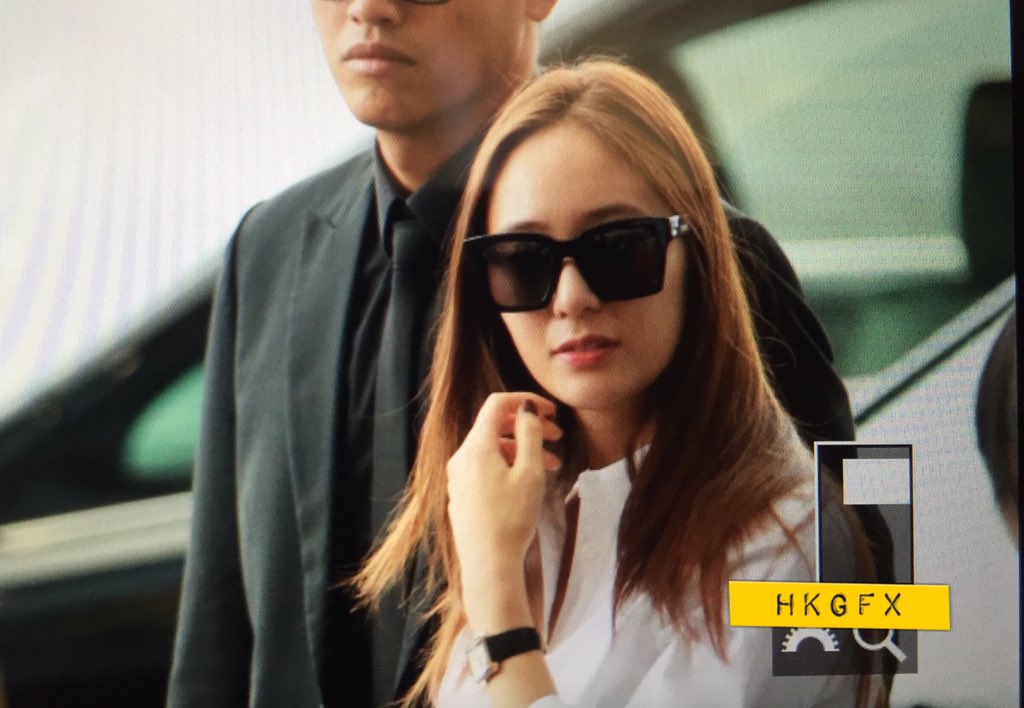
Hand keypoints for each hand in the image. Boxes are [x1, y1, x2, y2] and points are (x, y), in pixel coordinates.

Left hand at [447, 394, 561, 627]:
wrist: (489, 566)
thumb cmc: (512, 519)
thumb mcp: (530, 472)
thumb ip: (530, 434)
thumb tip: (527, 408)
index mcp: (476, 447)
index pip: (497, 404)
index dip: (526, 401)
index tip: (551, 412)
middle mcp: (461, 457)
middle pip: (495, 427)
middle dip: (527, 428)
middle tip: (557, 437)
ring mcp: (458, 478)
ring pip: (492, 450)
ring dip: (521, 450)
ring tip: (551, 467)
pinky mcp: (461, 496)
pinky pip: (484, 469)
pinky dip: (507, 466)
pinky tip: (527, 484)